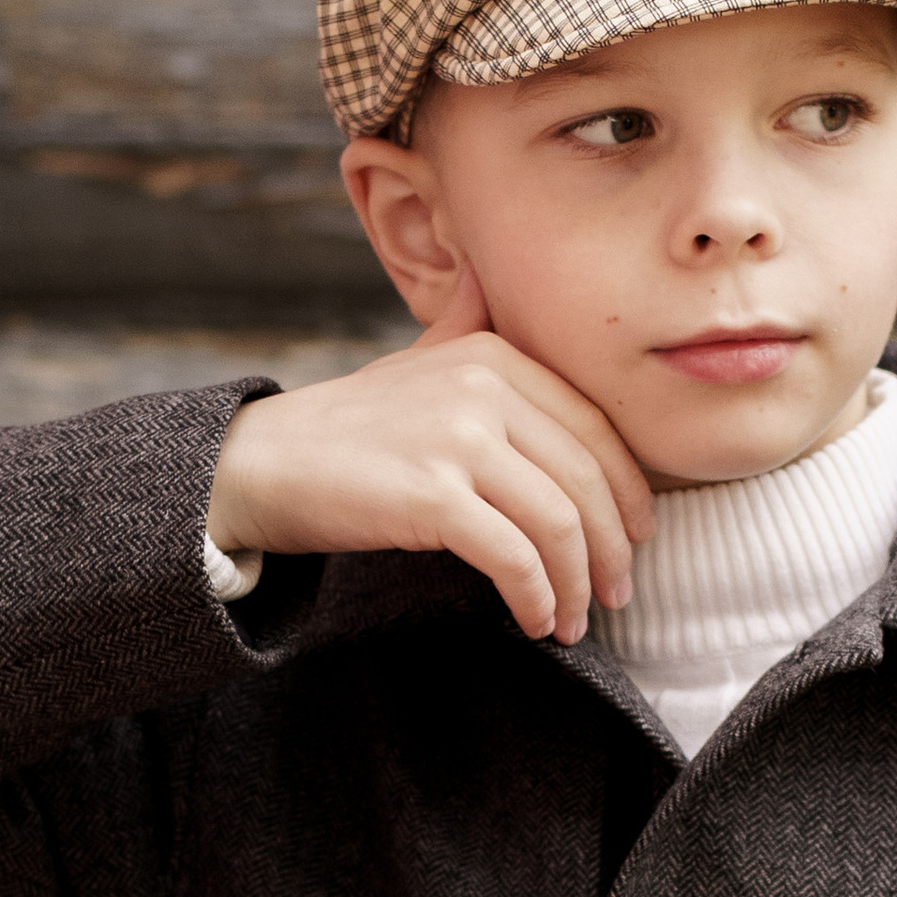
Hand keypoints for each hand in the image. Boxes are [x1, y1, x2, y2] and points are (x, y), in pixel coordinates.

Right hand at [207, 265, 652, 641]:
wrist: (262, 462)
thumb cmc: (347, 427)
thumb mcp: (415, 359)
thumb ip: (463, 324)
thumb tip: (485, 275)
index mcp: (492, 353)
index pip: (596, 426)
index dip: (627, 490)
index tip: (635, 538)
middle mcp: (483, 385)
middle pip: (586, 478)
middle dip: (611, 548)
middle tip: (616, 593)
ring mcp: (457, 437)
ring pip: (558, 522)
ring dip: (576, 584)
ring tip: (574, 619)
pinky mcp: (431, 494)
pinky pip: (513, 556)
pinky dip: (536, 597)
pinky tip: (534, 621)